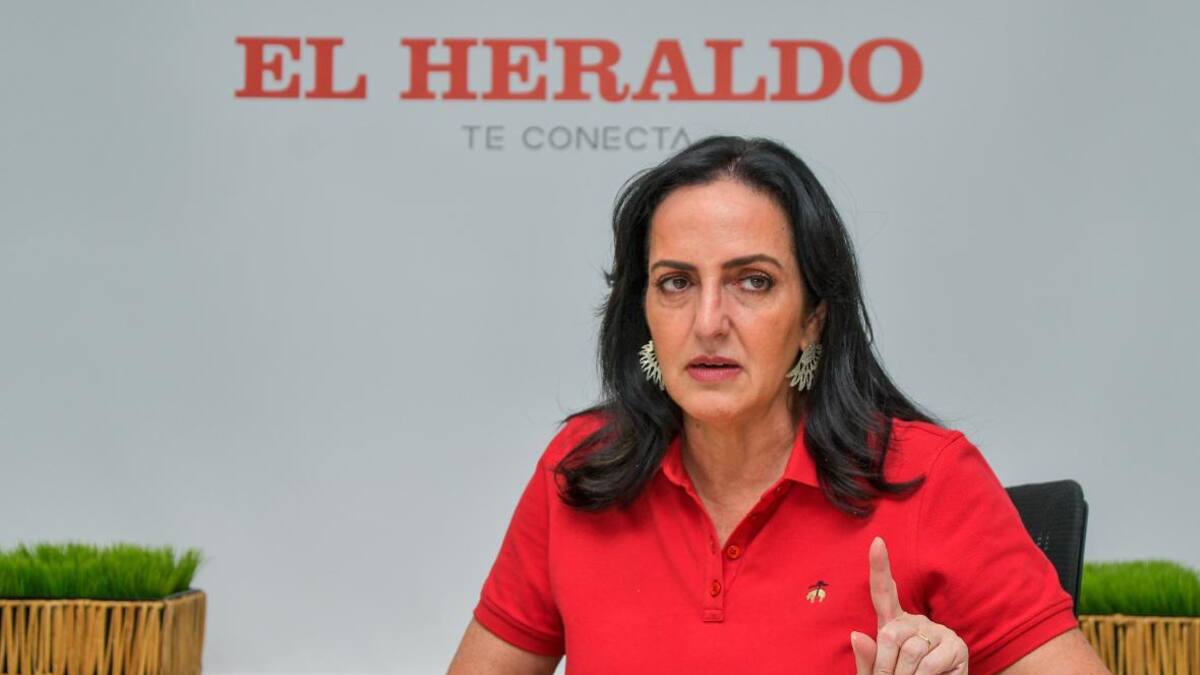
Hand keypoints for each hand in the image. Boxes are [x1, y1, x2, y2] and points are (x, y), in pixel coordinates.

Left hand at [850, 536, 968, 674]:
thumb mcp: (879, 674)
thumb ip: (868, 659)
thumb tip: (857, 634)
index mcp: (894, 624)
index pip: (883, 593)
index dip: (879, 567)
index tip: (876, 542)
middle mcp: (917, 622)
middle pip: (889, 633)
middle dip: (884, 666)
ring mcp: (940, 632)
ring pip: (910, 650)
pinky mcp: (957, 647)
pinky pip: (928, 663)